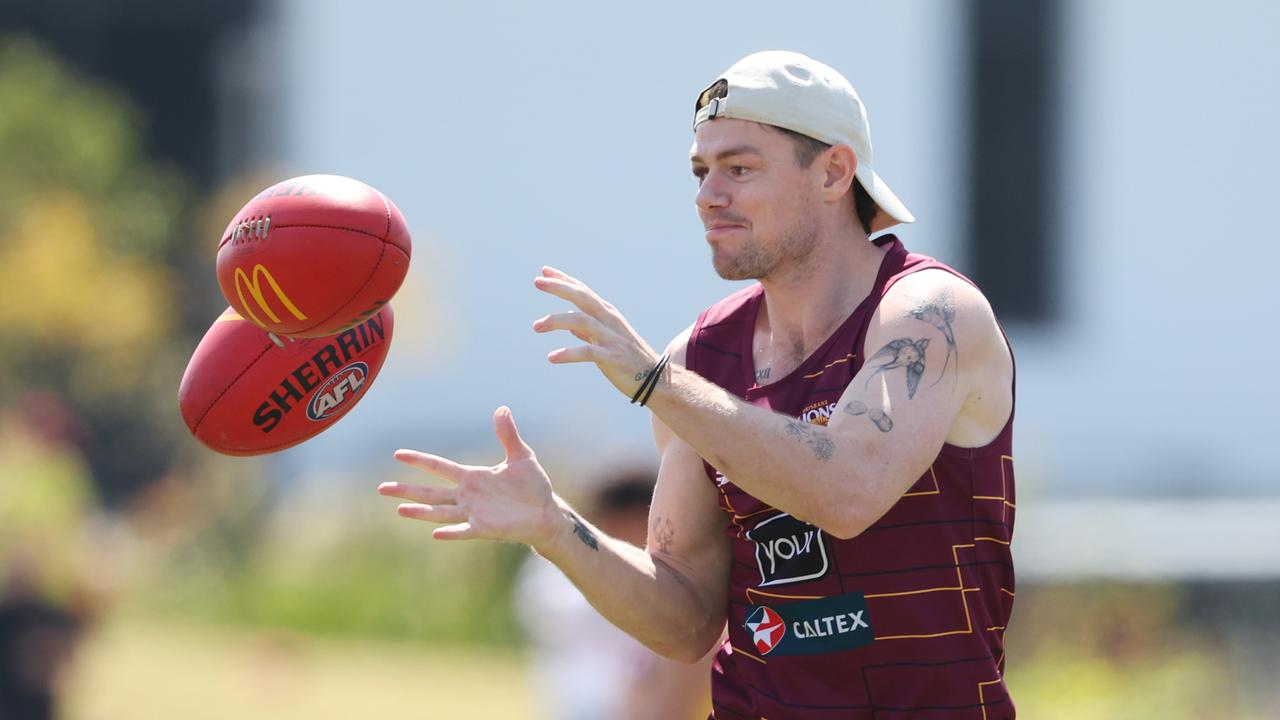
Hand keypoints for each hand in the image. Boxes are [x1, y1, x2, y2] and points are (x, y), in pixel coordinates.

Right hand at [380, 406, 559, 547]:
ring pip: (440, 512)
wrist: (545, 512)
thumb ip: (508, 434)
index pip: (439, 467)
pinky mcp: (485, 528)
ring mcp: (474, 513)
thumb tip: (502, 408)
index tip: (398, 454)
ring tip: (399, 509)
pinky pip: (464, 530)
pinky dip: (451, 532)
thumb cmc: (532, 486)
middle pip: (430, 492)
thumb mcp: (521, 456)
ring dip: (420, 511)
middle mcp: (467, 496)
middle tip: (382, 488)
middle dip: (407, 490)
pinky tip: (435, 533)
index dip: (419, 460)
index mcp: (471, 477)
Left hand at [532, 266, 660, 397]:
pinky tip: (552, 357)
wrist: (656, 380)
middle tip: (537, 282)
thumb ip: (587, 331)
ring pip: (580, 320)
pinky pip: (587, 352)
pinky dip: (568, 353)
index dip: (564, 280)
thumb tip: (569, 325)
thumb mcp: (607, 339)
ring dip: (556, 320)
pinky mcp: (612, 357)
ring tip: (536, 326)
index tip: (544, 272)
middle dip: (559, 287)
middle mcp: (609, 320)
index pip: (583, 291)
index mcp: (607, 314)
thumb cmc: (628, 359)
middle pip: (582, 297)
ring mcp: (611, 338)